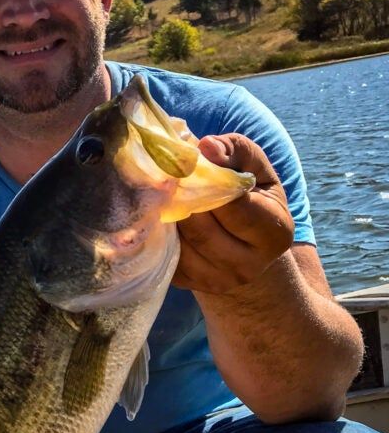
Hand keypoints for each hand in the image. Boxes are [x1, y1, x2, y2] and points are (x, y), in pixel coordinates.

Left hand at [173, 133, 294, 293]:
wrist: (245, 249)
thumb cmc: (251, 198)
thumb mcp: (256, 169)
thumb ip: (235, 151)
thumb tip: (206, 147)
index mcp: (274, 233)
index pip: (234, 205)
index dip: (208, 181)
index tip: (187, 162)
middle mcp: (248, 265)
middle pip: (201, 227)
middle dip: (181, 197)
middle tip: (164, 175)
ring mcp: (217, 281)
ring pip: (180, 242)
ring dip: (166, 214)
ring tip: (159, 192)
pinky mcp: (188, 285)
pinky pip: (165, 255)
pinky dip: (158, 232)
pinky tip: (158, 214)